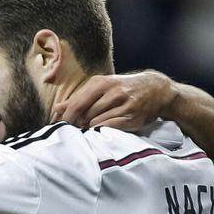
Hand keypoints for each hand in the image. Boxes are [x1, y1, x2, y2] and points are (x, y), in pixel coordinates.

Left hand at [52, 71, 173, 131]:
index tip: (59, 125)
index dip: (65, 117)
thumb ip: (79, 98)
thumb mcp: (101, 88)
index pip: (76, 103)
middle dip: (77, 124)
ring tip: (89, 129)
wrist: (157, 89)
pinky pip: (109, 127)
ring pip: (96, 122)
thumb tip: (57, 109)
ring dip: (89, 128)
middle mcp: (112, 92)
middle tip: (75, 129)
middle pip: (84, 114)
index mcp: (101, 83)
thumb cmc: (123, 90)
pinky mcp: (132, 117)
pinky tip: (101, 130)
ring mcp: (124, 104)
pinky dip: (102, 131)